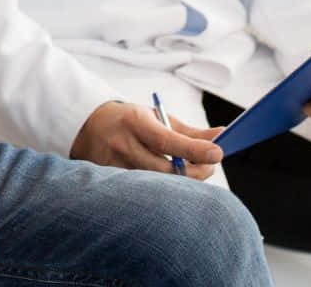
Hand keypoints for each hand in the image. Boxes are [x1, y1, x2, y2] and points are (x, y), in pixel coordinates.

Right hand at [69, 101, 223, 180]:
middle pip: (165, 170)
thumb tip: (221, 136)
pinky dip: (164, 189)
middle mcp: (123, 145)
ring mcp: (115, 167)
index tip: (218, 153)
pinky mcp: (112, 183)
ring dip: (182, 182)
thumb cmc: (130, 121)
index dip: (194, 149)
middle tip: (210, 166)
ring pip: (157, 186)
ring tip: (192, 172)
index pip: (167, 140)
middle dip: (195, 171)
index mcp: (134, 122)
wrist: (89, 128)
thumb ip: (189, 131)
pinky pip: (145, 192)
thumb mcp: (156, 117)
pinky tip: (171, 182)